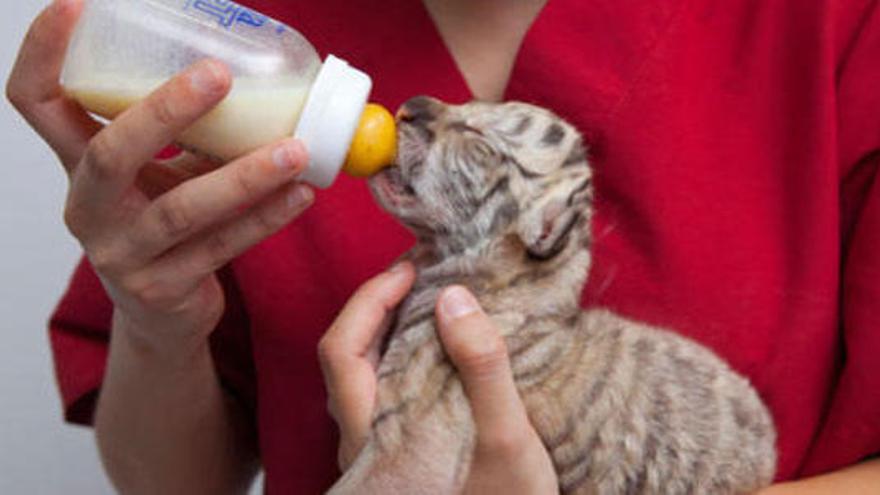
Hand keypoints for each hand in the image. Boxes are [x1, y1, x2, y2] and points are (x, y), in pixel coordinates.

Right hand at [7, 0, 312, 353]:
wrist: (162, 314)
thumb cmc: (163, 223)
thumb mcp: (159, 173)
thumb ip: (187, 132)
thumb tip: (255, 74)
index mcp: (78, 167)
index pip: (37, 103)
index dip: (44, 54)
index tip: (76, 6)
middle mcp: (89, 209)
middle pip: (109, 154)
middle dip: (163, 110)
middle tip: (219, 74)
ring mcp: (123, 254)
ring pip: (181, 210)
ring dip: (244, 176)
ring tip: (296, 150)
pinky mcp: (163, 289)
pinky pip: (221, 248)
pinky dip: (265, 219)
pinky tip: (301, 194)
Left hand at [319, 269, 556, 493]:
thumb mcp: (506, 438)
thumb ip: (481, 367)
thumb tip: (453, 296)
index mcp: (372, 437)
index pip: (341, 350)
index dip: (369, 300)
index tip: (413, 270)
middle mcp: (363, 441)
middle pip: (347, 356)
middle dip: (379, 305)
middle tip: (424, 275)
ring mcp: (379, 447)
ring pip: (367, 372)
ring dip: (393, 328)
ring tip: (436, 300)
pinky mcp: (400, 450)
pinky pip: (389, 387)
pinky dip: (409, 353)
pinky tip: (444, 345)